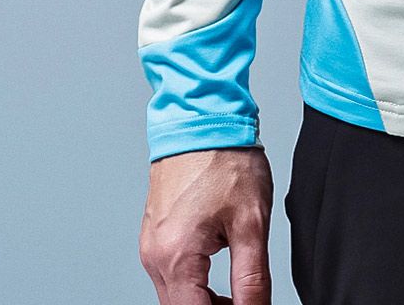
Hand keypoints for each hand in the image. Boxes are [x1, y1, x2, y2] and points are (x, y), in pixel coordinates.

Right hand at [139, 145, 272, 303]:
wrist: (203, 117)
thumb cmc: (226, 158)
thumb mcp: (251, 222)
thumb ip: (252, 278)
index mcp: (175, 257)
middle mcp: (155, 255)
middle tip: (247, 302)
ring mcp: (151, 244)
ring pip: (175, 295)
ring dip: (203, 302)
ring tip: (238, 294)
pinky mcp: (155, 233)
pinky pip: (171, 273)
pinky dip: (193, 282)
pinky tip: (217, 272)